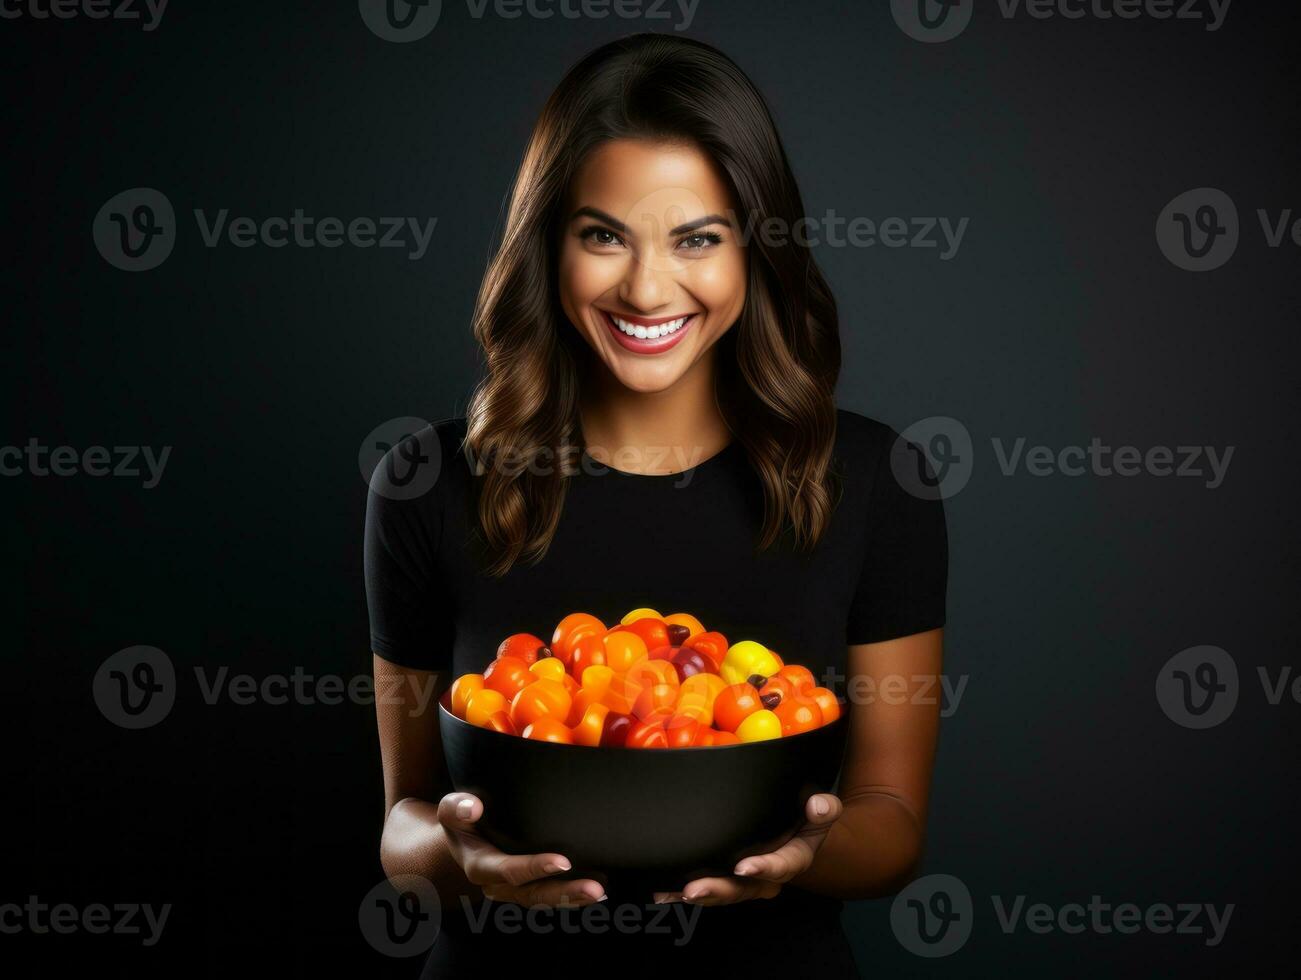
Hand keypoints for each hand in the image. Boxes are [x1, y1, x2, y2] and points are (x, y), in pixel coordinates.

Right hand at [439, 792, 606, 907]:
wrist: (462, 841)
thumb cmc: (461, 821)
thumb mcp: (451, 812)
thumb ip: (457, 808)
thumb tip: (473, 807)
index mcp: (480, 866)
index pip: (509, 871)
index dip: (535, 868)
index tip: (563, 862)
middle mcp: (498, 886)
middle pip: (533, 895)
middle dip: (565, 893)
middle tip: (596, 889)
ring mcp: (514, 891)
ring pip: (545, 900)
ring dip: (574, 898)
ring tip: (601, 891)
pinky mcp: (529, 887)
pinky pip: (552, 895)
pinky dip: (574, 893)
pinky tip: (599, 883)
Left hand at [652, 793, 842, 905]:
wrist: (800, 827)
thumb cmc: (807, 813)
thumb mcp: (821, 807)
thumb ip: (824, 807)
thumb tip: (816, 806)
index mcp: (794, 857)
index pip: (781, 866)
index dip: (764, 869)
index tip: (744, 867)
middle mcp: (768, 875)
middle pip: (744, 889)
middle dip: (718, 890)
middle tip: (693, 890)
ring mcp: (746, 879)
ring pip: (724, 892)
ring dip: (699, 894)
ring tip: (673, 894)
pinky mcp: (728, 876)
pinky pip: (708, 886)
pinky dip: (683, 891)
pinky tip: (663, 892)